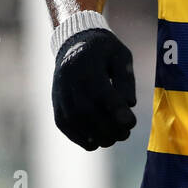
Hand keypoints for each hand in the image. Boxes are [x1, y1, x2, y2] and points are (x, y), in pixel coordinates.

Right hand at [51, 28, 136, 149]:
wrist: (74, 44)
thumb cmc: (104, 51)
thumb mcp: (121, 56)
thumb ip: (126, 79)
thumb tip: (129, 104)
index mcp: (88, 66)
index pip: (101, 93)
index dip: (116, 111)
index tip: (132, 122)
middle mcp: (70, 82)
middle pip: (87, 111)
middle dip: (108, 128)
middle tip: (126, 134)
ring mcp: (60, 94)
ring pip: (75, 121)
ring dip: (95, 136)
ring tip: (113, 139)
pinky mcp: (56, 104)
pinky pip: (65, 125)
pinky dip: (79, 137)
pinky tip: (95, 142)